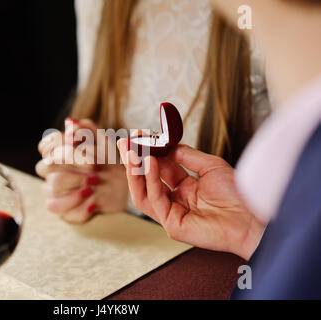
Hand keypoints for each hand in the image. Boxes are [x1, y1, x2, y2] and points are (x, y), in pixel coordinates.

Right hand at [35, 118, 128, 222]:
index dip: (62, 146)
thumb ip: (86, 129)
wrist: (125, 187)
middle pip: (45, 166)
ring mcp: (55, 193)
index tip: (83, 148)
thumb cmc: (109, 161)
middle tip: (95, 166)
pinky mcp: (63, 212)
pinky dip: (79, 206)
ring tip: (95, 183)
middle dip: (72, 164)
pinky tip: (94, 202)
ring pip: (50, 188)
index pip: (45, 146)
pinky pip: (61, 210)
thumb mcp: (102, 141)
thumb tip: (70, 122)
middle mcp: (52, 173)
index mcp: (57, 153)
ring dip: (75, 184)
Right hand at [117, 140, 264, 259]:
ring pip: (143, 192)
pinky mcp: (172, 225)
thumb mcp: (210, 166)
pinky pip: (155, 200)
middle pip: (146, 181)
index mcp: (185, 188)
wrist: (252, 217)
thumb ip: (187, 155)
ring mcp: (172, 214)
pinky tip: (150, 163)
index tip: (138, 137)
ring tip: (132, 152)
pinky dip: (149, 180)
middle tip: (125, 143)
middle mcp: (176, 200)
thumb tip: (166, 144)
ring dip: (135, 171)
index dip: (148, 153)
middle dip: (134, 161)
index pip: (159, 169)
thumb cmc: (238, 195)